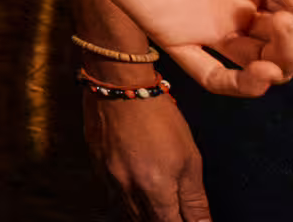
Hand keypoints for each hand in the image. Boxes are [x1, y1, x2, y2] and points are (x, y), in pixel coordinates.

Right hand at [81, 82, 208, 220]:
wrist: (119, 84)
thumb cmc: (158, 115)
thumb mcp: (190, 158)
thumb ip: (195, 199)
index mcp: (154, 188)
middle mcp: (128, 188)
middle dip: (164, 221)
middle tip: (177, 213)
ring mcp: (108, 178)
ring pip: (128, 213)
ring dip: (146, 214)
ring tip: (160, 206)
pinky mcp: (96, 166)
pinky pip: (112, 195)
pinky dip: (128, 200)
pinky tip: (138, 191)